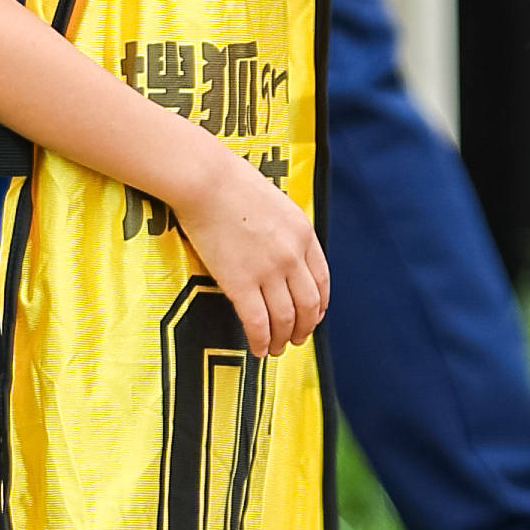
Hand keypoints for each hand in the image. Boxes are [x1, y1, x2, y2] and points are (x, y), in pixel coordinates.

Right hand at [171, 139, 330, 357]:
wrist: (207, 181)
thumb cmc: (233, 184)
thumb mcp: (276, 204)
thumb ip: (285, 231)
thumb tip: (284, 252)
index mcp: (304, 234)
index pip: (322, 280)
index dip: (319, 305)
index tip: (313, 316)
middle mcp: (292, 255)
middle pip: (309, 304)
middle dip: (305, 328)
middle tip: (297, 339)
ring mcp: (268, 271)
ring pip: (286, 318)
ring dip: (283, 339)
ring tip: (276, 348)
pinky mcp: (240, 283)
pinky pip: (257, 323)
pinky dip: (261, 340)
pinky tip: (258, 349)